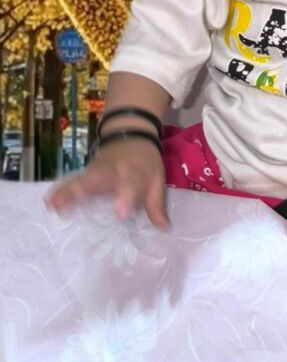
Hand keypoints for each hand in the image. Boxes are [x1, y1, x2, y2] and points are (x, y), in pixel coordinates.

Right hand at [45, 136, 169, 229]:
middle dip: (86, 191)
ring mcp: (96, 170)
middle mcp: (112, 171)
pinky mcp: (86, 172)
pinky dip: (61, 190)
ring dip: (67, 192)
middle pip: (98, 180)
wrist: (132, 134)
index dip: (126, 198)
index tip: (120, 213)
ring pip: (80, 180)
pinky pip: (73, 181)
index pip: (130, 185)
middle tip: (73, 203)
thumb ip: (157, 204)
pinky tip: (48, 202)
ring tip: (54, 206)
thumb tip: (164, 228)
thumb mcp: (157, 179)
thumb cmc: (146, 161)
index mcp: (133, 173)